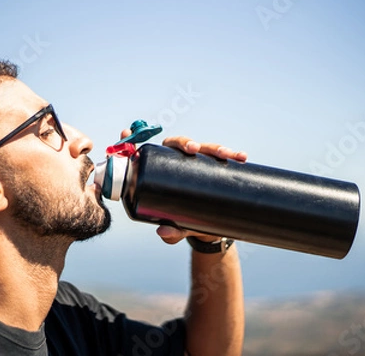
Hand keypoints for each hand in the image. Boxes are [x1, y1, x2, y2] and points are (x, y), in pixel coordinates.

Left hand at [119, 130, 246, 244]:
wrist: (209, 229)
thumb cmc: (184, 223)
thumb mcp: (178, 227)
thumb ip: (171, 231)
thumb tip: (163, 231)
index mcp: (159, 170)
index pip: (145, 151)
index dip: (131, 140)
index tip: (124, 133)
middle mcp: (177, 161)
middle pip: (177, 143)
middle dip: (185, 141)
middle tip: (193, 149)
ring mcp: (197, 163)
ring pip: (204, 147)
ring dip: (215, 147)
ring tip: (225, 155)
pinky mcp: (214, 168)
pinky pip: (222, 159)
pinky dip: (232, 156)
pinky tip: (240, 156)